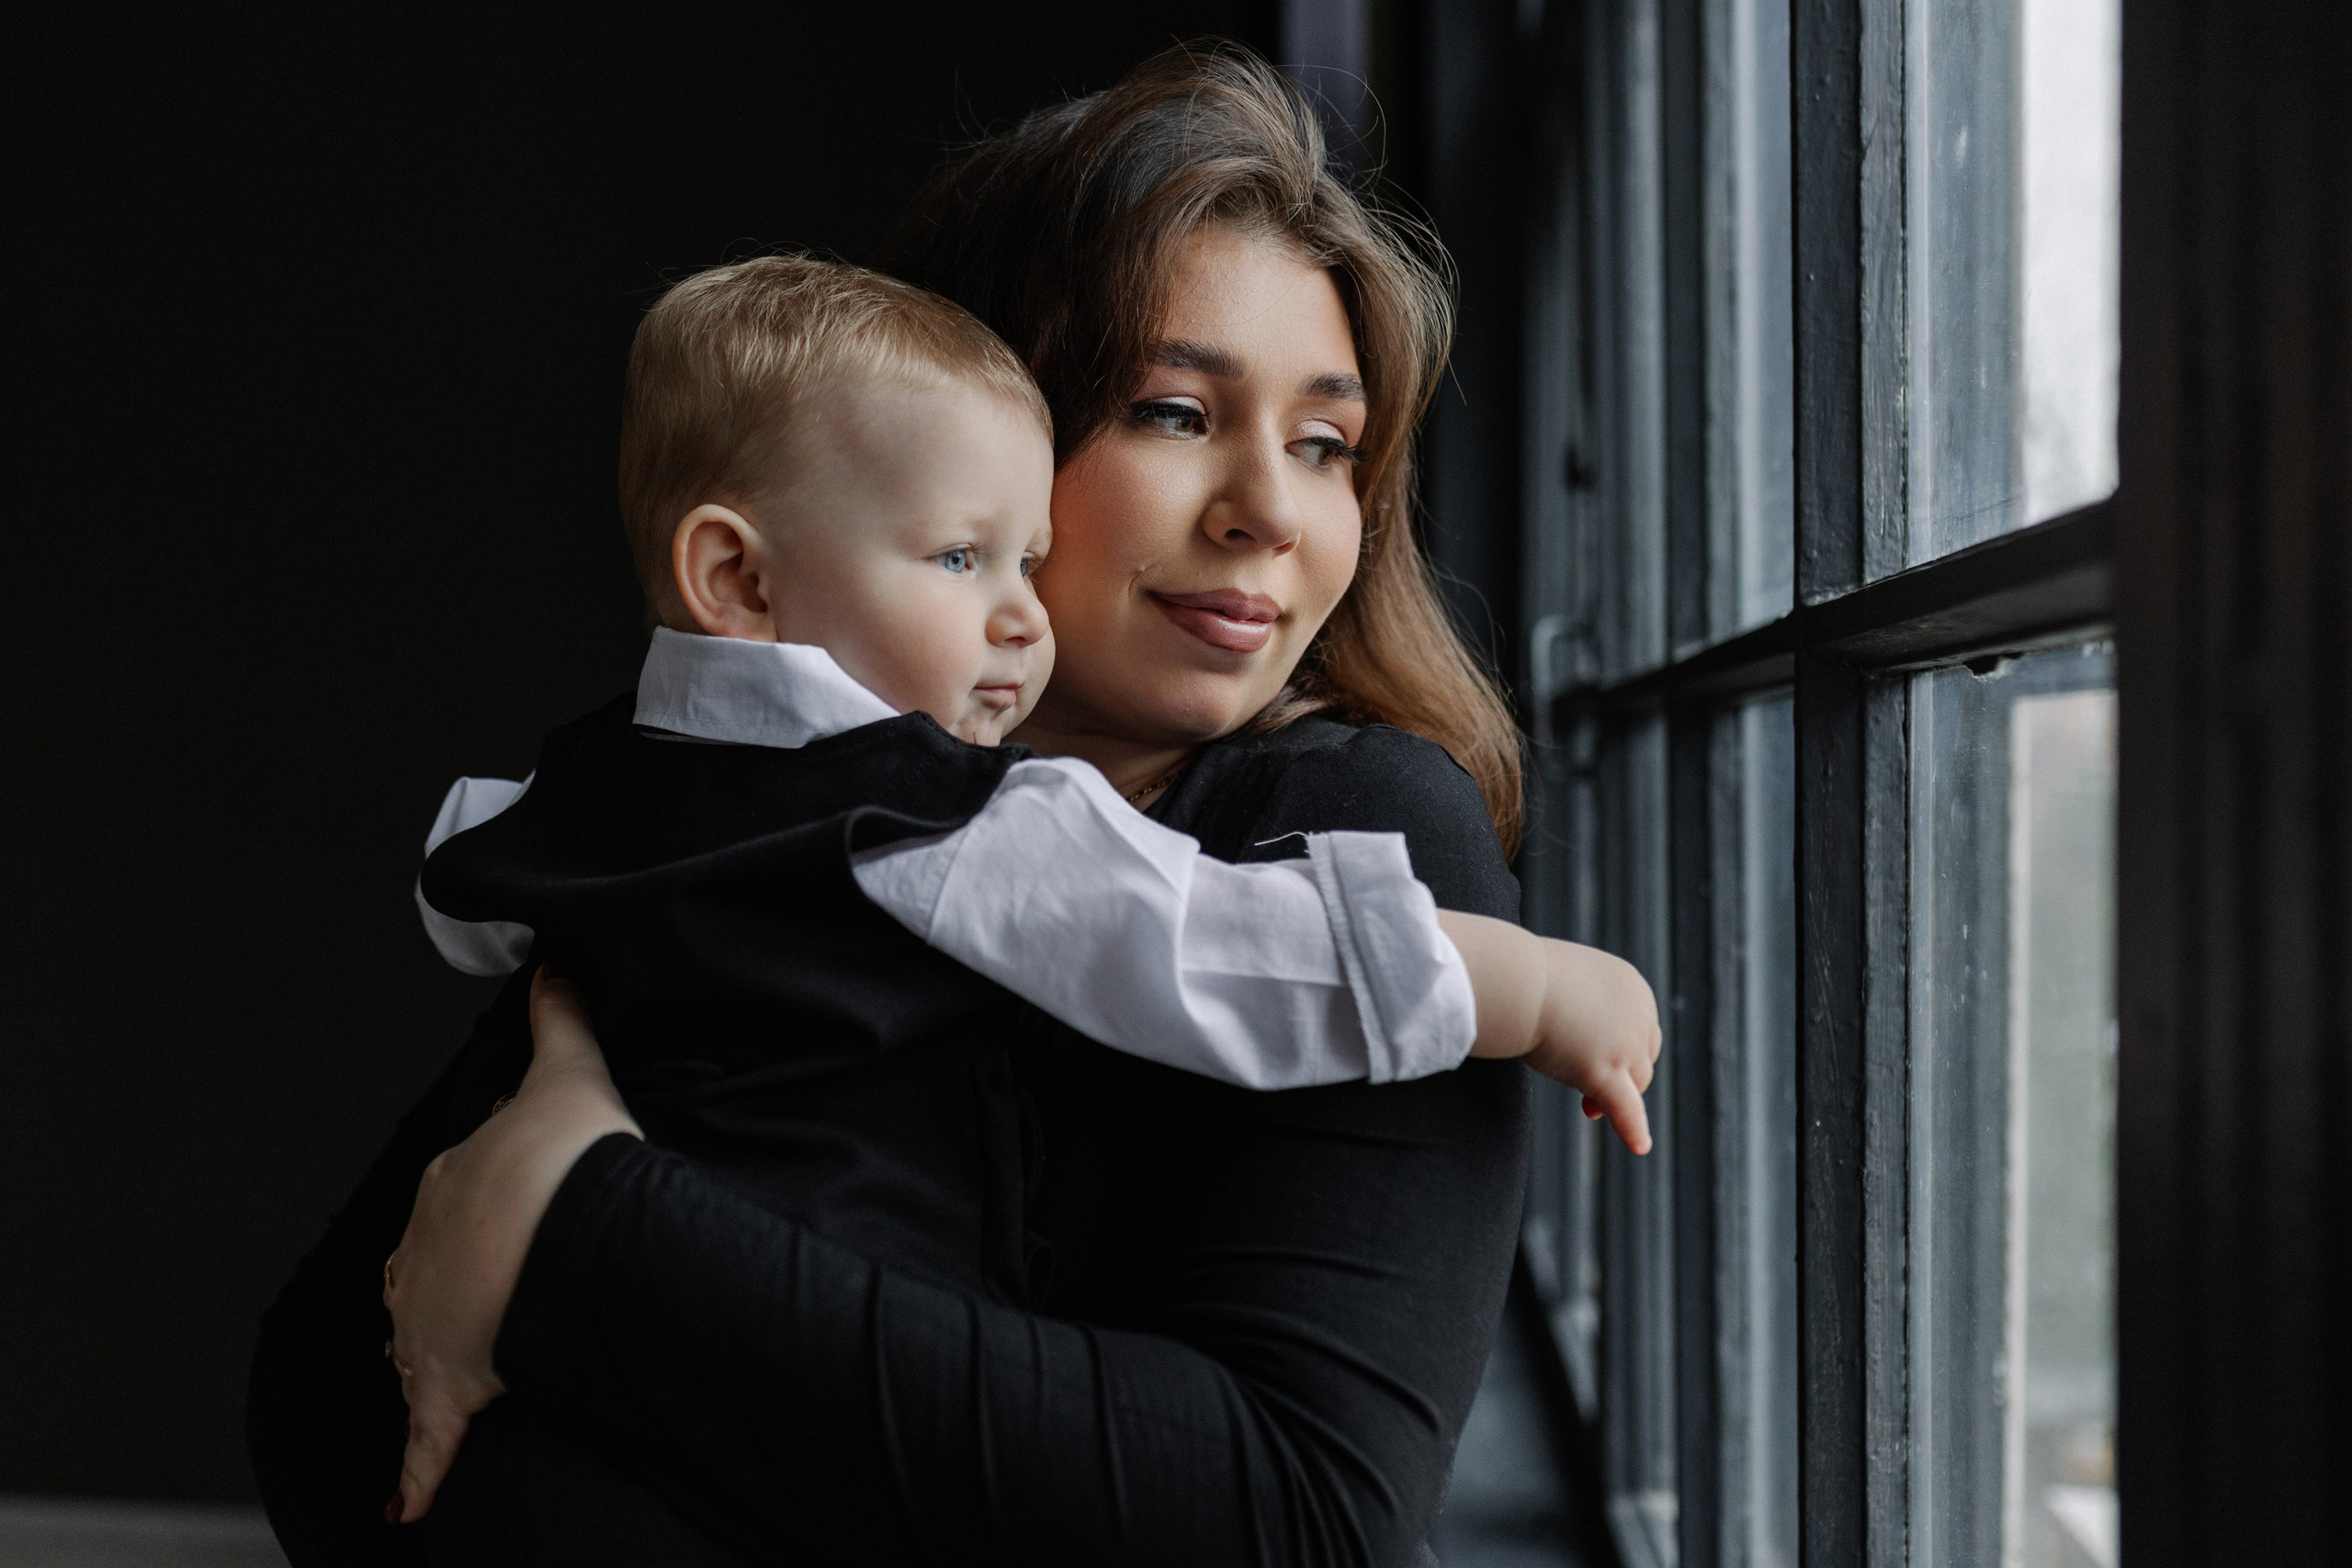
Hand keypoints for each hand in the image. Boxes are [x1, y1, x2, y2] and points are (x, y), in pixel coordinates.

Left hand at [383, 967, 640, 1523]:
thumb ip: (561, 1017)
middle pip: (431, 1270)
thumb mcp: (570, 1071)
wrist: (556, 1234)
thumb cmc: (566, 1166)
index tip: (511, 1210)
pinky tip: (408, 1499)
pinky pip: (426, 1441)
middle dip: (454, 1281)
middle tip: (497, 1291)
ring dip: (435, 1362)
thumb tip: (554, 963)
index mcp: (452, 1187)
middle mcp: (426, 1258)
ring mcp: (429, 1326)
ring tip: (466, 1368)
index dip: (484, 1201)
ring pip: (422, 1346)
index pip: (456, 1194)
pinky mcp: (447, 1390)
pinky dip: (416, 1471)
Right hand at [1524, 940, 1660, 1154]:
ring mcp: (1625, 1044)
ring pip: (1636, 1082)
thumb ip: (1576, 997)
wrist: (1514, 980)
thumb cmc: (1522, 974)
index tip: (1595, 1057)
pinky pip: (1626, 1108)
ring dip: (1614, 1097)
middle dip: (1623, 1073)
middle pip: (1642, 1056)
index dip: (1621, 1047)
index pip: (1639, 1026)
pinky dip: (1633, 1128)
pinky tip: (1640, 1146)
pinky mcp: (1604, 1071)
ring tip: (1589, 1110)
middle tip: (1592, 1087)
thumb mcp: (1564, 977)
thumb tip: (1562, 1015)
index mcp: (1630, 986)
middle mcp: (1638, 1013)